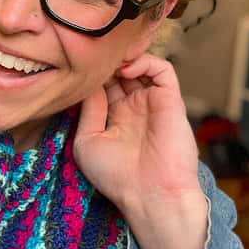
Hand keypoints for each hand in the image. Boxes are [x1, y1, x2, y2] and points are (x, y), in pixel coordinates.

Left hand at [75, 54, 207, 248]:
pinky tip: (126, 68)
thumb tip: (88, 84)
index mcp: (113, 118)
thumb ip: (88, 110)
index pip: (103, 85)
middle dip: (106, 62)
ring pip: (140, 66)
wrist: (150, 193)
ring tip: (109, 58)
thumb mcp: (88, 142)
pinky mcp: (171, 99)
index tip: (77, 69)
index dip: (91, 75)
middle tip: (93, 55)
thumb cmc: (115, 176)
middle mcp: (133, 107)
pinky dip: (145, 62)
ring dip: (124, 58)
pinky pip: (162, 70)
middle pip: (120, 73)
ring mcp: (152, 102)